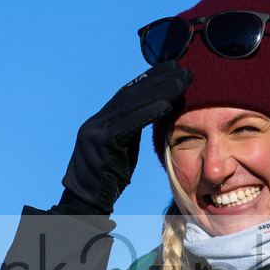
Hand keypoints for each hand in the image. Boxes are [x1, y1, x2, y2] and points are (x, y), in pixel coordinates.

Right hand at [59, 61, 191, 213]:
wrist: (86, 202)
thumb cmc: (108, 180)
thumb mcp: (123, 150)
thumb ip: (132, 131)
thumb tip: (152, 116)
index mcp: (101, 121)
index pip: (128, 93)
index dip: (151, 78)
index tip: (173, 67)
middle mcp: (97, 121)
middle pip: (132, 94)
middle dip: (159, 80)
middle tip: (183, 68)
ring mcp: (97, 131)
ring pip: (132, 105)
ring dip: (160, 91)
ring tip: (183, 82)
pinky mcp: (101, 144)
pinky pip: (128, 125)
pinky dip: (148, 112)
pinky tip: (167, 104)